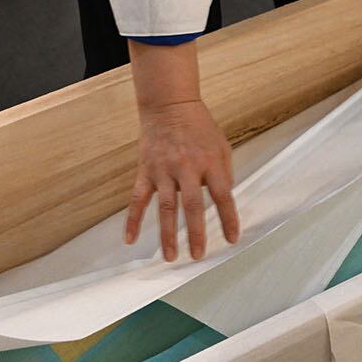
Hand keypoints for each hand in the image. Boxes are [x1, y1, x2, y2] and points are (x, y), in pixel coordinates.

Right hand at [125, 99, 240, 261]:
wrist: (169, 105)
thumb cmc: (199, 127)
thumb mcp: (222, 146)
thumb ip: (224, 173)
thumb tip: (224, 199)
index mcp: (210, 162)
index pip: (223, 195)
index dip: (229, 219)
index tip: (232, 239)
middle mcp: (186, 167)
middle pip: (192, 205)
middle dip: (196, 233)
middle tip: (198, 255)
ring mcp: (163, 170)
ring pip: (164, 207)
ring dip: (167, 234)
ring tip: (171, 257)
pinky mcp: (145, 171)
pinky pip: (137, 199)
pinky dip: (132, 220)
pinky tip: (130, 239)